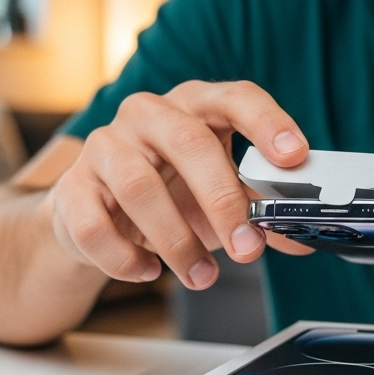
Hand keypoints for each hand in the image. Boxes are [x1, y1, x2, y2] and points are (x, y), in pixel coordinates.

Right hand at [47, 81, 311, 290]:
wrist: (98, 216)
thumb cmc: (172, 194)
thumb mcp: (220, 197)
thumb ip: (260, 214)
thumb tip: (301, 243)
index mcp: (195, 106)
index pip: (236, 97)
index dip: (268, 123)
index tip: (295, 156)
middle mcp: (148, 114)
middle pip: (188, 143)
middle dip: (223, 200)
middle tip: (247, 249)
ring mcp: (105, 146)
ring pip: (140, 188)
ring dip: (178, 242)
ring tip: (203, 276)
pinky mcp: (72, 188)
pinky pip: (96, 226)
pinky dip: (127, 258)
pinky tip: (149, 271)